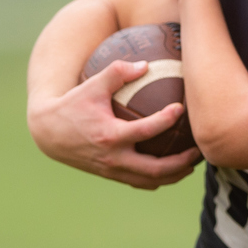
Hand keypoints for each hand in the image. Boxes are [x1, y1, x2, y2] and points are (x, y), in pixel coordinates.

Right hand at [27, 59, 201, 189]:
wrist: (48, 133)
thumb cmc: (73, 103)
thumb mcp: (92, 84)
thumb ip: (118, 72)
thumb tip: (146, 64)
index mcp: (109, 135)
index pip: (145, 131)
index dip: (166, 120)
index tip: (182, 108)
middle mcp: (113, 158)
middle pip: (155, 169)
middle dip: (181, 162)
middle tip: (199, 150)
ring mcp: (112, 170)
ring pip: (150, 181)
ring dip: (174, 175)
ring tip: (192, 164)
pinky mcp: (110, 175)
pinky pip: (140, 182)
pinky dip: (158, 179)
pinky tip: (172, 168)